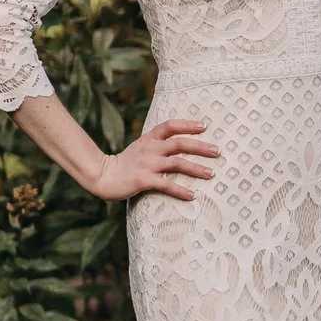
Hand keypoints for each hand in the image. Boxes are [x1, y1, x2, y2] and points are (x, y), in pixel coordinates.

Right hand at [91, 119, 219, 201]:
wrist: (102, 176)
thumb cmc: (124, 163)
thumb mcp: (140, 147)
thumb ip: (156, 144)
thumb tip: (179, 144)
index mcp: (148, 139)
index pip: (170, 126)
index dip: (187, 124)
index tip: (205, 126)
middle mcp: (149, 149)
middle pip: (179, 143)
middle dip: (200, 147)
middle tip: (218, 151)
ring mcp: (147, 164)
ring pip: (177, 163)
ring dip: (196, 169)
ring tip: (211, 174)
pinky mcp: (143, 180)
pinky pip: (166, 185)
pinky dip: (181, 190)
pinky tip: (193, 195)